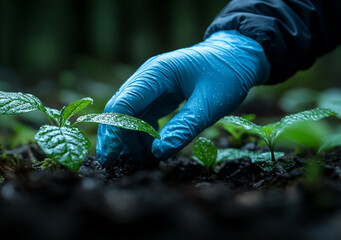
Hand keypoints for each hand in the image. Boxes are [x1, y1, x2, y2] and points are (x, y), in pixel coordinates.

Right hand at [97, 30, 269, 163]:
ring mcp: (150, 86)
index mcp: (156, 73)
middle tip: (118, 166)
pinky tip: (151, 152)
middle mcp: (147, 78)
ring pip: (129, 116)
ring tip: (142, 162)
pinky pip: (142, 117)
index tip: (110, 157)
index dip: (114, 131)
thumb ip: (185, 127)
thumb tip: (158, 152)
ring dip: (131, 140)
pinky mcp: (157, 95)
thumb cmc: (227, 75)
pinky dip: (143, 135)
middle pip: (119, 110)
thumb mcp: (210, 103)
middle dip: (116, 138)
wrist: (238, 57)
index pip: (124, 103)